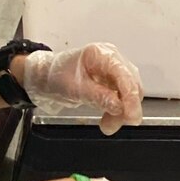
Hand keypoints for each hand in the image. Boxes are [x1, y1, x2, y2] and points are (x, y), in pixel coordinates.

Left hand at [22, 44, 144, 134]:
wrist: (47, 78)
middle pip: (131, 84)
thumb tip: (119, 107)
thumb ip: (98, 96)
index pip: (124, 74)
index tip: (131, 116)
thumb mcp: (74, 88)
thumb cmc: (57, 76)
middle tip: (114, 125)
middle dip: (126, 107)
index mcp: (101, 54)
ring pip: (129, 94)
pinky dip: (118, 111)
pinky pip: (122, 98)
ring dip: (122, 112)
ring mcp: (113, 71)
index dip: (131, 97)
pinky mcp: (112, 82)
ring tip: (108, 126)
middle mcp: (112, 60)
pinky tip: (108, 119)